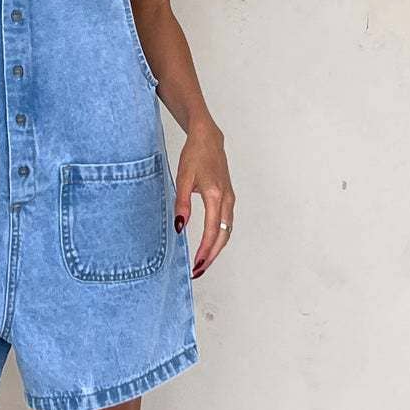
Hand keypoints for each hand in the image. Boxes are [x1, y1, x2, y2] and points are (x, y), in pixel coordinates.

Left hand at [173, 124, 233, 278]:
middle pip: (223, 236)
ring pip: (227, 231)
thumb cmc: (195, 155)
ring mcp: (230, 199)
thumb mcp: (183, 177)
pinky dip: (219, 238)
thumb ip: (181, 203)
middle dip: (212, 256)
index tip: (196, 265)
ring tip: (202, 262)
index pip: (213, 231)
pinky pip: (227, 224)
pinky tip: (209, 245)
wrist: (209, 139)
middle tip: (198, 271)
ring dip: (216, 249)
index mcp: (215, 196)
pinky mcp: (229, 198)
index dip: (205, 251)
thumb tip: (179, 226)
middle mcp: (227, 200)